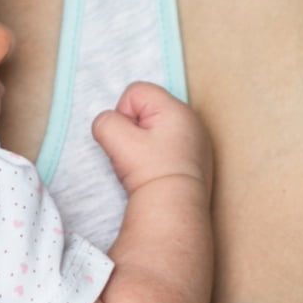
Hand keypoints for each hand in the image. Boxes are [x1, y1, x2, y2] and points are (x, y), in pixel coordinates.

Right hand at [92, 82, 213, 197]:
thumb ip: (104, 120)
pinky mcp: (197, 158)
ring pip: (157, 127)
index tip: (130, 139)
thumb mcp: (113, 137)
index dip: (123, 113)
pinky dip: (160, 154)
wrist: (175, 210)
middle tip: (138, 151)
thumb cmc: (149, 172)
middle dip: (135, 126)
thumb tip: (109, 125)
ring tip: (148, 163)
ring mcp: (198, 140)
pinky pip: (169, 144)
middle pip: (147, 108)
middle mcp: (192, 120)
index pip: (135, 91)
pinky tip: (159, 170)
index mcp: (176, 108)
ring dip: (146, 141)